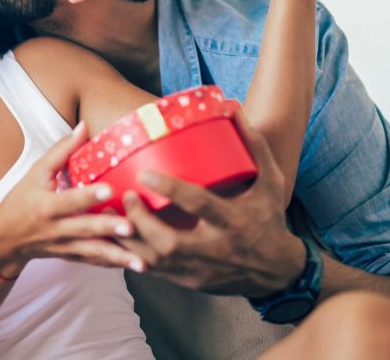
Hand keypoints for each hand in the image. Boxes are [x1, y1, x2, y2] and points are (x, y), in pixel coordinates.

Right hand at [0, 123, 143, 276]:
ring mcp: (65, 246)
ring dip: (118, 256)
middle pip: (85, 229)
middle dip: (109, 229)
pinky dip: (114, 264)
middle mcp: (56, 229)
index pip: (70, 199)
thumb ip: (61, 151)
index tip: (110, 189)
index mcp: (46, 206)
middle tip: (132, 226)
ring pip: (93, 252)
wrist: (4, 239)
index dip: (88, 195)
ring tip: (142, 262)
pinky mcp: (72, 257)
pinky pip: (95, 262)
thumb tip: (84, 127)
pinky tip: (137, 265)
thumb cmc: (21, 200)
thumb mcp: (36, 173)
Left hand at [117, 110, 306, 296]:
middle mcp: (216, 249)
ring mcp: (201, 270)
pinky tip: (118, 237)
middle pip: (169, 242)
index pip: (199, 205)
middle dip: (141, 221)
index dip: (170, 189)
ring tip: (112, 215)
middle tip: (125, 196)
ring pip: (156, 262)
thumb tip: (233, 108)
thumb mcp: (270, 182)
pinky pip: (154, 273)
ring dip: (129, 240)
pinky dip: (133, 256)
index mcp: (234, 221)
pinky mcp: (190, 282)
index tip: (144, 174)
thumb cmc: (269, 219)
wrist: (277, 271)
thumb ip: (254, 146)